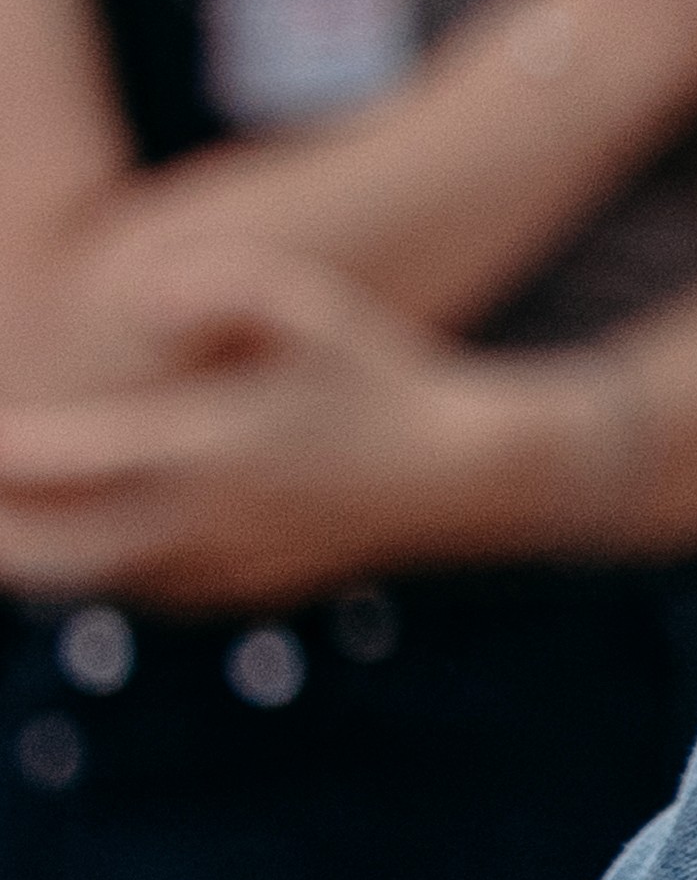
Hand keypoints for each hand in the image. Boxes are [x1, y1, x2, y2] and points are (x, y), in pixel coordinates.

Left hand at [0, 243, 591, 602]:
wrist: (466, 477)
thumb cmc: (381, 375)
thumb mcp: (310, 302)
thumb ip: (213, 283)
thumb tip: (136, 307)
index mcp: (193, 450)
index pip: (37, 463)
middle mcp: (192, 525)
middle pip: (32, 552)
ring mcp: (211, 571)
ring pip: (72, 581)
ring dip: (23, 551)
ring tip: (5, 510)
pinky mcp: (232, 596)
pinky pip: (128, 591)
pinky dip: (82, 566)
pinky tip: (71, 529)